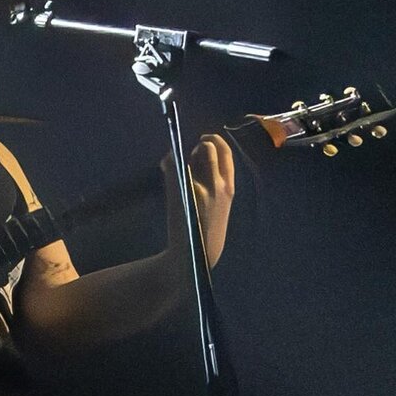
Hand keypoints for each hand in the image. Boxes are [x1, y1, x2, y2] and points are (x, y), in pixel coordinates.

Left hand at [168, 133, 235, 268]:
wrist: (196, 255)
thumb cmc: (207, 229)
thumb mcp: (219, 205)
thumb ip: (213, 182)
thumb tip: (198, 156)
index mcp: (229, 188)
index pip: (226, 153)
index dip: (215, 141)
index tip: (206, 140)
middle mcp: (217, 185)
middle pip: (208, 147)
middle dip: (200, 143)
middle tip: (191, 147)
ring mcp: (199, 187)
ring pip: (190, 154)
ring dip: (182, 152)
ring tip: (176, 160)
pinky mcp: (181, 192)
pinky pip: (173, 165)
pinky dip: (168, 161)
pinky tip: (166, 165)